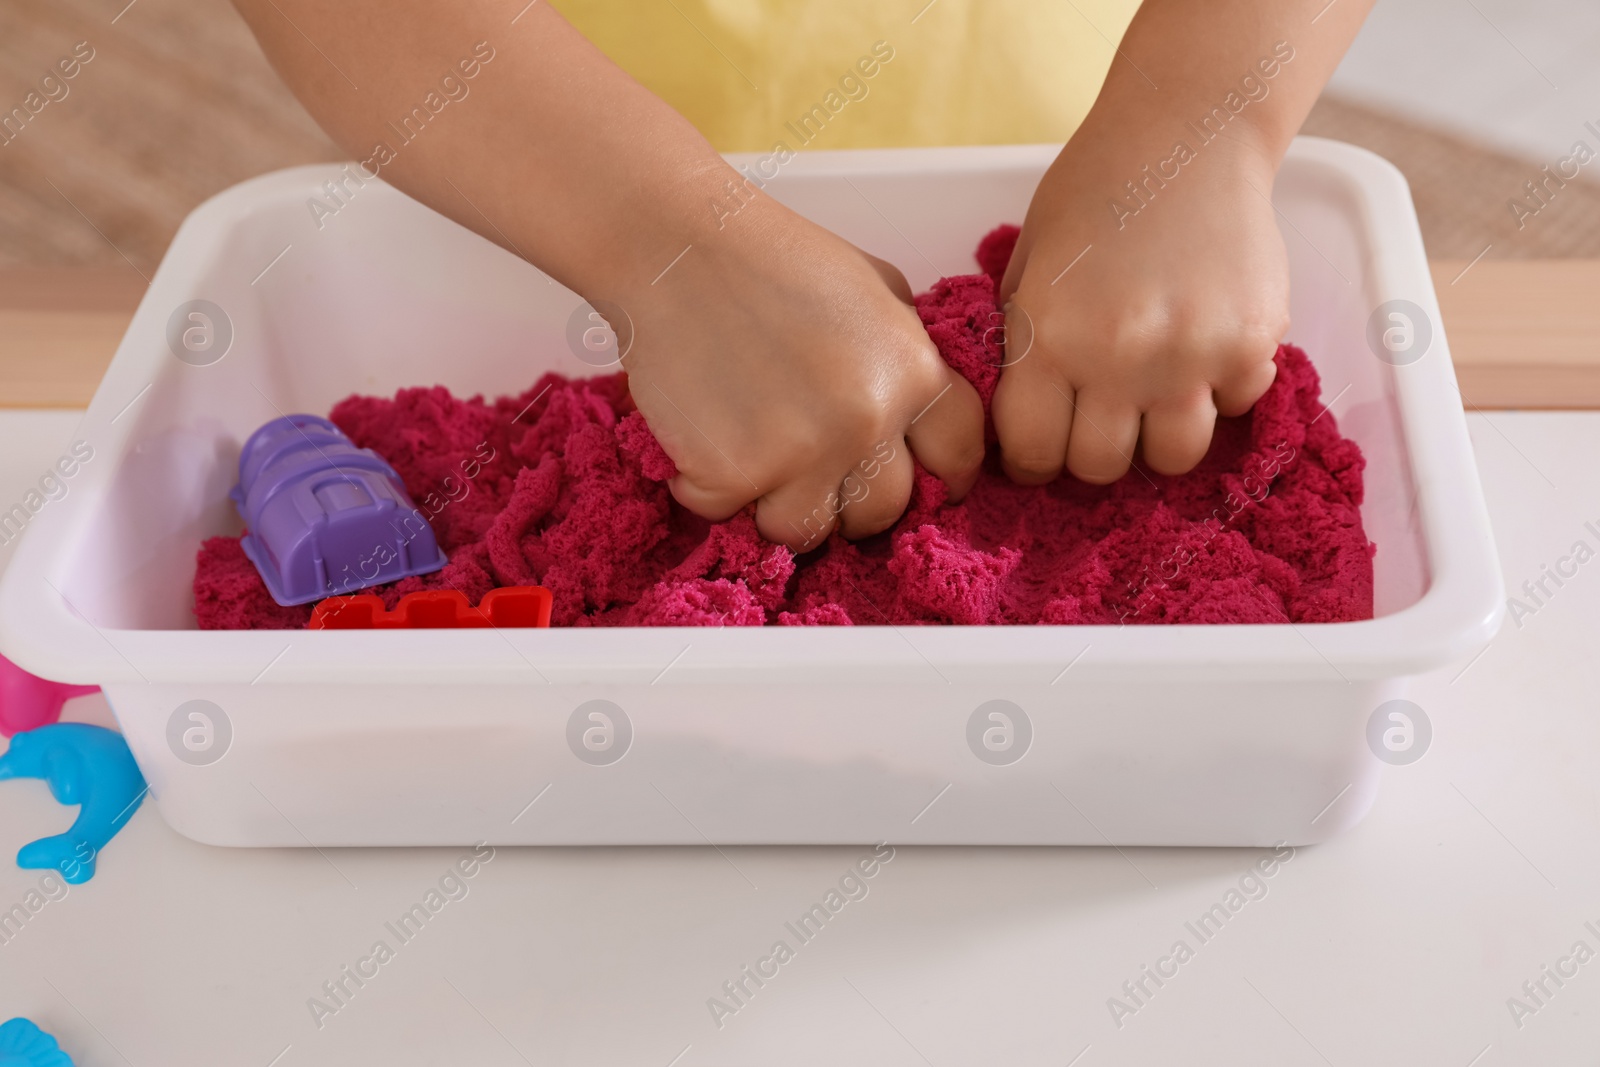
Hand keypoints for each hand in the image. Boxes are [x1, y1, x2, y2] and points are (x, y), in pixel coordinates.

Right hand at [613, 188, 984, 550]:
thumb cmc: (771, 257)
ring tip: (752, 456)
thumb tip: (917, 419)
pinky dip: (705, 486)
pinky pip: (724, 513)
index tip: (924, 485)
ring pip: (805, 530)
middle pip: (881, 512)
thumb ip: (905, 355)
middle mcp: (866, 421)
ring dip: (778, 505)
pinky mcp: (730, 475)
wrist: (675, 247)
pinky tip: (700, 434)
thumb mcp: (874, 288)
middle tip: (811, 468)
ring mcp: (799, 454)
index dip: (942, 476)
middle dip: (850, 499)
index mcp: (911, 371)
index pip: (958, 455)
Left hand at [993, 121, 1287, 484]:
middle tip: (1101, 419)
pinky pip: (1236, 404)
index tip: (1044, 447)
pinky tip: (1207, 346)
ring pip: (1174, 456)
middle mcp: (1118, 357)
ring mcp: (1191, 355)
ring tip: (1157, 398)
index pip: (1033, 451)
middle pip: (1102, 466)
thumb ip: (1022, 340)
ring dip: (1161, 436)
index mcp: (1048, 337)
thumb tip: (1018, 416)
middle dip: (1095, 451)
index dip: (1034, 458)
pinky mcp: (1251, 343)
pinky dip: (1223, 388)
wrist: (1188, 134)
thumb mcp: (1028, 264)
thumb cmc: (1096, 192)